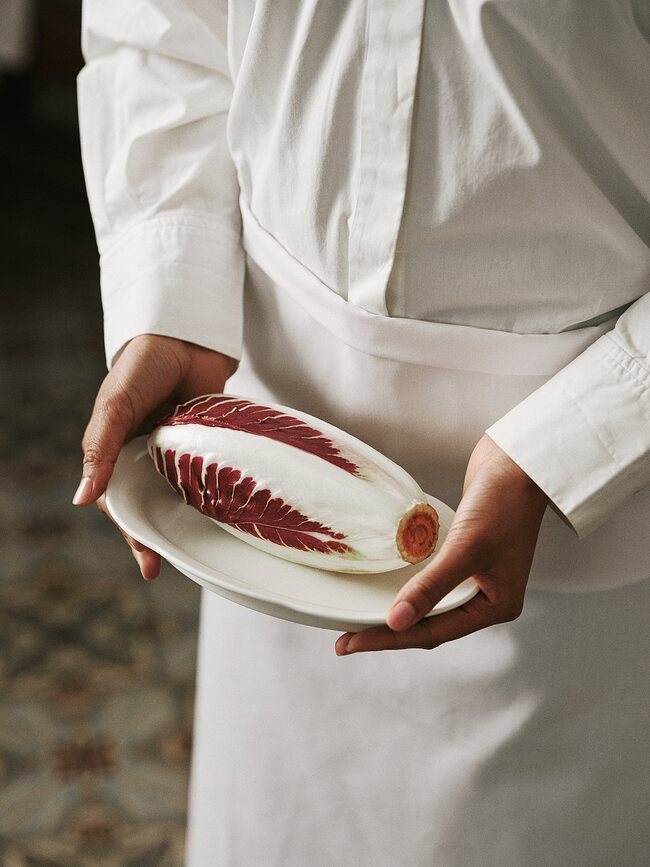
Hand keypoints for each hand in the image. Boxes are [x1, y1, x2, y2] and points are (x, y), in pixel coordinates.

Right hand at [73, 334, 234, 578]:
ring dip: (191, 519)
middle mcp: (148, 457)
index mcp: (119, 454)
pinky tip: (231, 513)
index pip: (123, 503)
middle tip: (174, 565)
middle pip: (154, 505)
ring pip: (184, 494)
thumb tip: (80, 500)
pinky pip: (213, 473)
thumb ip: (99, 451)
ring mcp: (180, 452)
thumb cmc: (140, 367)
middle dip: (162, 536)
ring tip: (203, 548)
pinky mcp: (209, 441)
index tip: (150, 563)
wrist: (185, 336)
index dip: (134, 534)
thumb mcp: (115, 408)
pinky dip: (220, 492)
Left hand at [335, 434, 548, 654]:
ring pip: (428, 604)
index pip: (433, 633)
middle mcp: (486, 596)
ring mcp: (475, 575)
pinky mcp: (463, 554)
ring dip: (397, 610)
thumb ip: (432, 586)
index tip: (351, 643)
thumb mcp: (467, 547)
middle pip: (430, 624)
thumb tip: (396, 621)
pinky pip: (430, 579)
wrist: (517, 461)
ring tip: (359, 618)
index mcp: (496, 605)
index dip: (390, 639)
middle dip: (389, 631)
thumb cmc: (504, 502)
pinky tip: (384, 586)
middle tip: (346, 637)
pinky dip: (408, 586)